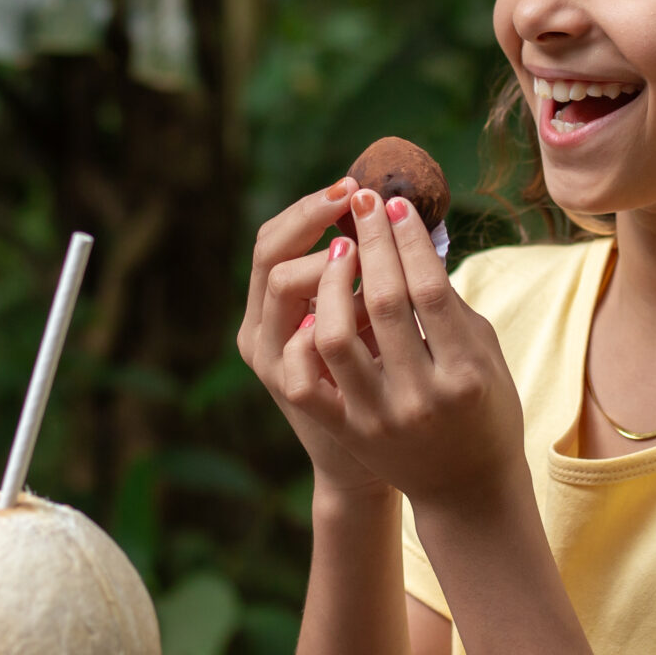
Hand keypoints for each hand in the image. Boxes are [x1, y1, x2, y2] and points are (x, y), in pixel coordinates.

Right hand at [239, 179, 385, 498]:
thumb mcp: (364, 332)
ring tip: (368, 246)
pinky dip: (331, 308)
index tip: (353, 185)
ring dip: (331, 258)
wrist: (364, 470)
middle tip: (359, 198)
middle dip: (315, 219)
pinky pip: (300, 341)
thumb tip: (397, 214)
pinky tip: (364, 299)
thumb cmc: (377, 388)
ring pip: (284, 284)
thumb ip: (365, 285)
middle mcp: (258, 332)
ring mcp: (272, 363)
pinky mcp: (294, 392)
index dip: (310, 208)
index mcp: (270, 309)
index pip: (273, 237)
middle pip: (271, 253)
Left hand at [288, 187, 528, 519]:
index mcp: (466, 375)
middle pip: (383, 301)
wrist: (467, 489)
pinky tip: (316, 304)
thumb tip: (412, 237)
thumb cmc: (484, 408)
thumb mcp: (486, 355)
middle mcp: (420, 397)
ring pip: (334, 335)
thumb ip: (451, 303)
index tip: (394, 203)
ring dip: (332, 280)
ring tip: (339, 248)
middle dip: (371, 240)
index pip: (430, 290)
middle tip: (363, 200)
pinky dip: (306, 337)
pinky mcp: (348, 431)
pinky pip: (308, 379)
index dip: (408, 240)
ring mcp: (378, 417)